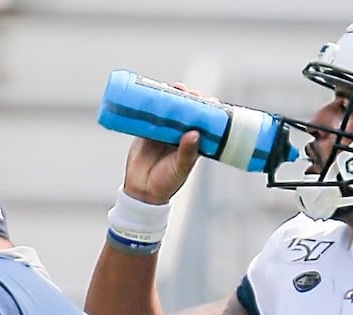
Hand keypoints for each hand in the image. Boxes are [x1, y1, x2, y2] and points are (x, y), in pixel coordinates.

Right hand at [122, 82, 216, 204]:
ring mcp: (164, 132)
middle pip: (188, 112)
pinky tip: (154, 91)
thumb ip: (188, 152)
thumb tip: (195, 133)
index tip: (211, 101)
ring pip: (170, 110)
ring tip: (177, 87)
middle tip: (192, 92)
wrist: (142, 189)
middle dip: (191, 99)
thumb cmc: (167, 182)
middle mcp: (180, 135)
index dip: (208, 111)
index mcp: (194, 143)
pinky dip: (152, 103)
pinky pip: (150, 114)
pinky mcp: (146, 131)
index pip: (204, 124)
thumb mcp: (180, 167)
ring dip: (173, 97)